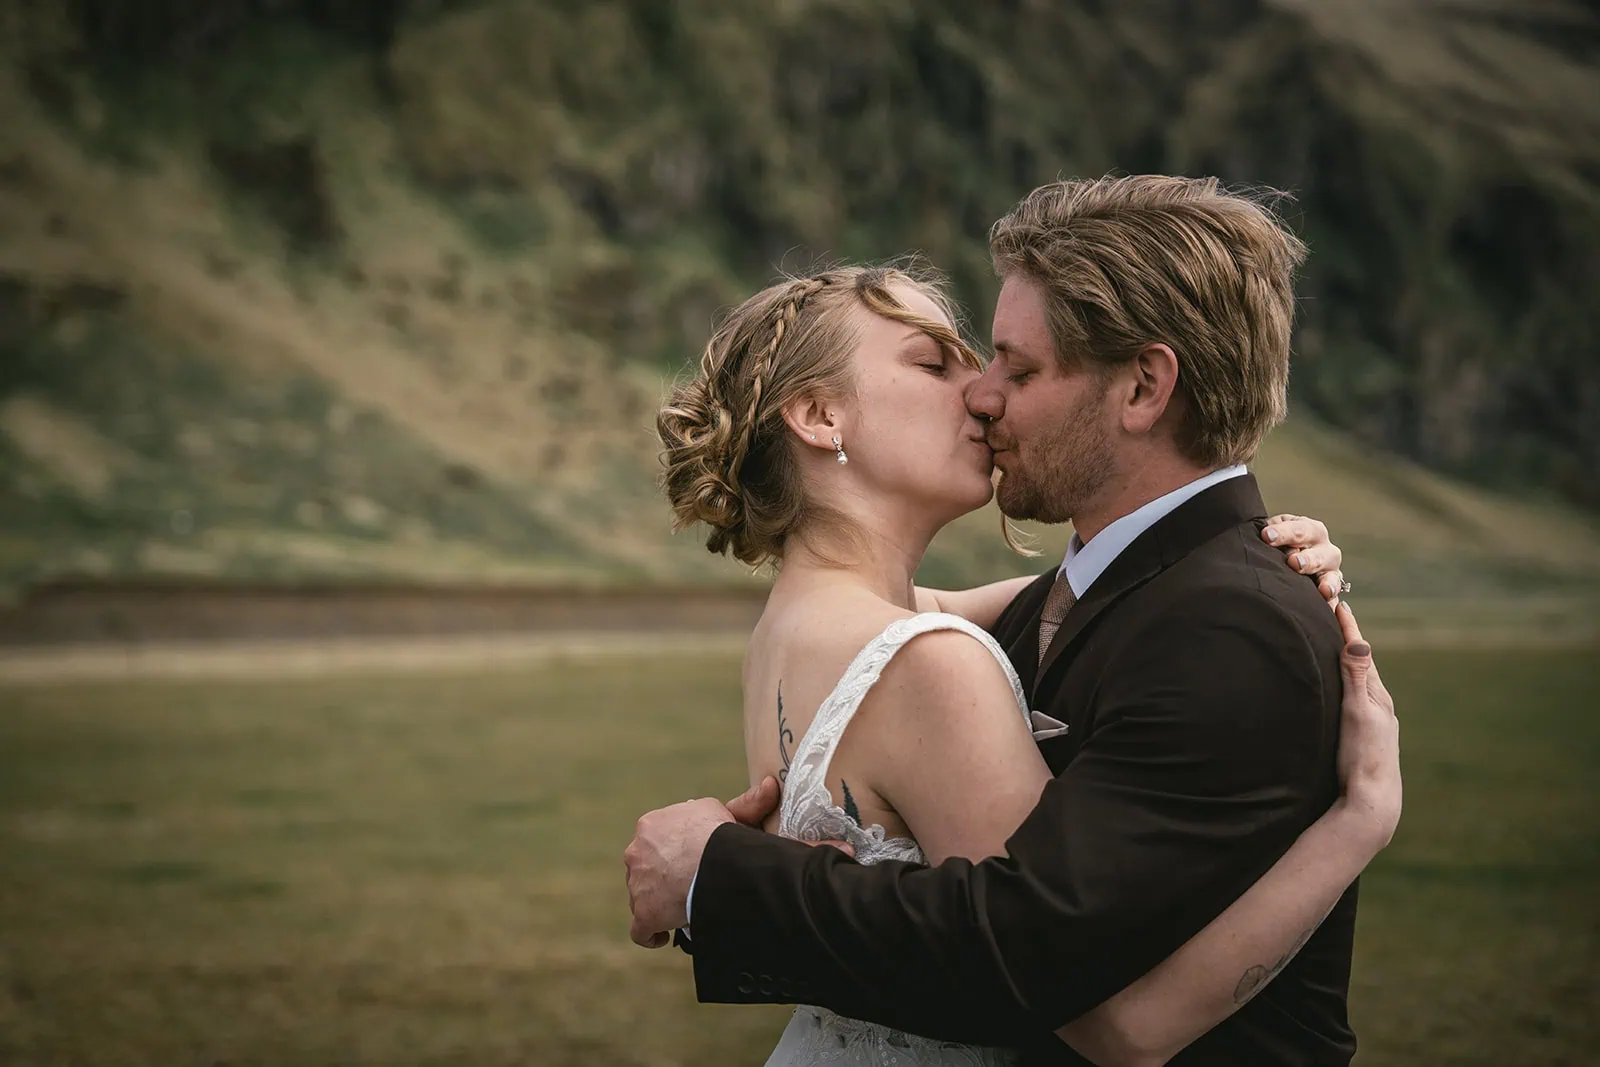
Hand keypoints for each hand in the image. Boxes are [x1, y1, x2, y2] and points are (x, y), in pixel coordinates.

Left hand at [623, 776, 782, 948]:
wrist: (710, 863)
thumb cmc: (716, 835)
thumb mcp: (726, 811)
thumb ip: (742, 803)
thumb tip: (769, 784)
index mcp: (650, 826)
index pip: (656, 841)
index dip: (673, 854)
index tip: (690, 863)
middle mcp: (636, 853)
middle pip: (645, 869)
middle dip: (662, 878)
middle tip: (689, 887)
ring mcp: (637, 885)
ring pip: (642, 897)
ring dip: (659, 904)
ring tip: (683, 910)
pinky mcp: (643, 914)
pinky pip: (640, 930)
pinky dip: (651, 934)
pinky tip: (664, 936)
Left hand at [1261, 514, 1345, 607]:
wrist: (1287, 562)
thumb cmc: (1277, 544)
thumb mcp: (1273, 534)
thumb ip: (1268, 534)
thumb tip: (1259, 536)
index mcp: (1310, 530)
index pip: (1298, 530)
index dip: (1283, 533)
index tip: (1267, 536)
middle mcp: (1324, 550)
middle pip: (1318, 554)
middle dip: (1307, 559)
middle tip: (1294, 562)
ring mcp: (1330, 571)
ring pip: (1332, 577)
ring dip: (1327, 583)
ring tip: (1324, 590)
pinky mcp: (1331, 591)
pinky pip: (1334, 600)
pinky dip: (1333, 606)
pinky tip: (1331, 611)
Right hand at [1332, 602, 1400, 846]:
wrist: (1371, 802)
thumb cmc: (1362, 757)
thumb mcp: (1357, 713)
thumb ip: (1356, 678)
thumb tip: (1360, 640)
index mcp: (1377, 696)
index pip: (1360, 653)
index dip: (1348, 628)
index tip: (1338, 602)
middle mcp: (1379, 707)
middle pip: (1362, 665)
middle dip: (1348, 641)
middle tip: (1335, 616)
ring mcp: (1375, 723)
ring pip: (1360, 684)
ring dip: (1348, 664)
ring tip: (1336, 648)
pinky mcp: (1365, 738)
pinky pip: (1355, 701)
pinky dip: (1347, 685)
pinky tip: (1340, 692)